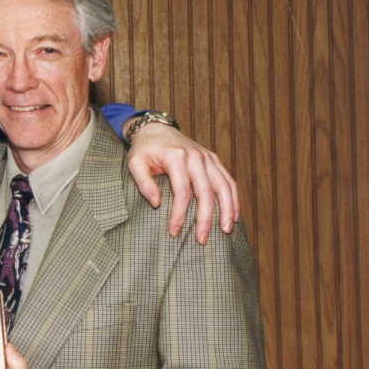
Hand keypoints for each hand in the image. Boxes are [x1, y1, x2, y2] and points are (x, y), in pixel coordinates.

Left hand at [124, 122, 239, 244]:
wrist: (155, 129)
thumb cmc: (144, 149)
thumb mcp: (134, 163)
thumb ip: (144, 183)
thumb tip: (157, 204)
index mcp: (176, 157)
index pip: (182, 192)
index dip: (179, 215)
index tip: (174, 232)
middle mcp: (196, 156)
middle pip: (206, 192)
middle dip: (205, 218)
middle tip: (202, 239)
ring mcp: (207, 157)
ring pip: (224, 186)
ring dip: (227, 209)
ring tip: (226, 230)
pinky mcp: (213, 159)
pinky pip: (228, 180)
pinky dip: (233, 198)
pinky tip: (234, 214)